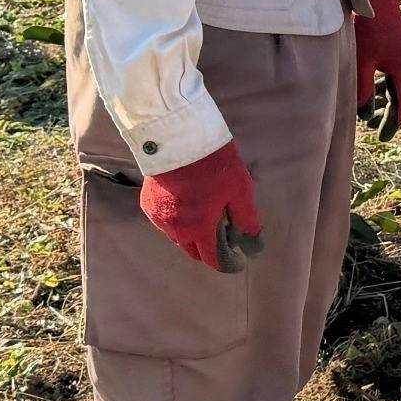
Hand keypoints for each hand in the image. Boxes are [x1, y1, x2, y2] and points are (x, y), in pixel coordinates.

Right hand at [139, 142, 262, 270]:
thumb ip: (246, 219)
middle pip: (194, 251)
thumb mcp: (240, 189)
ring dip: (192, 233)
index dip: (227, 263)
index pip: (212, 259)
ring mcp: (158, 218)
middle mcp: (175, 229)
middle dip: (209, 248)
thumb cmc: (214, 162)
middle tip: (224, 233)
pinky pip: (165, 222)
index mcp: (199, 228)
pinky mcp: (147, 205)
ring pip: (177, 237)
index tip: (237, 260)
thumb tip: (253, 240)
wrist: (178, 137)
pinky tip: (187, 202)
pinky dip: (177, 219)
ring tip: (205, 213)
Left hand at [355, 0, 400, 138]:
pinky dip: (392, 86)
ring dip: (392, 100)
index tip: (383, 138)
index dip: (393, 123)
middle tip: (378, 127)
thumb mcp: (361, 62)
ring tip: (375, 110)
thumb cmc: (367, 29)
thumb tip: (365, 113)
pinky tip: (378, 88)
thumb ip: (363, 90)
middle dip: (394, 114)